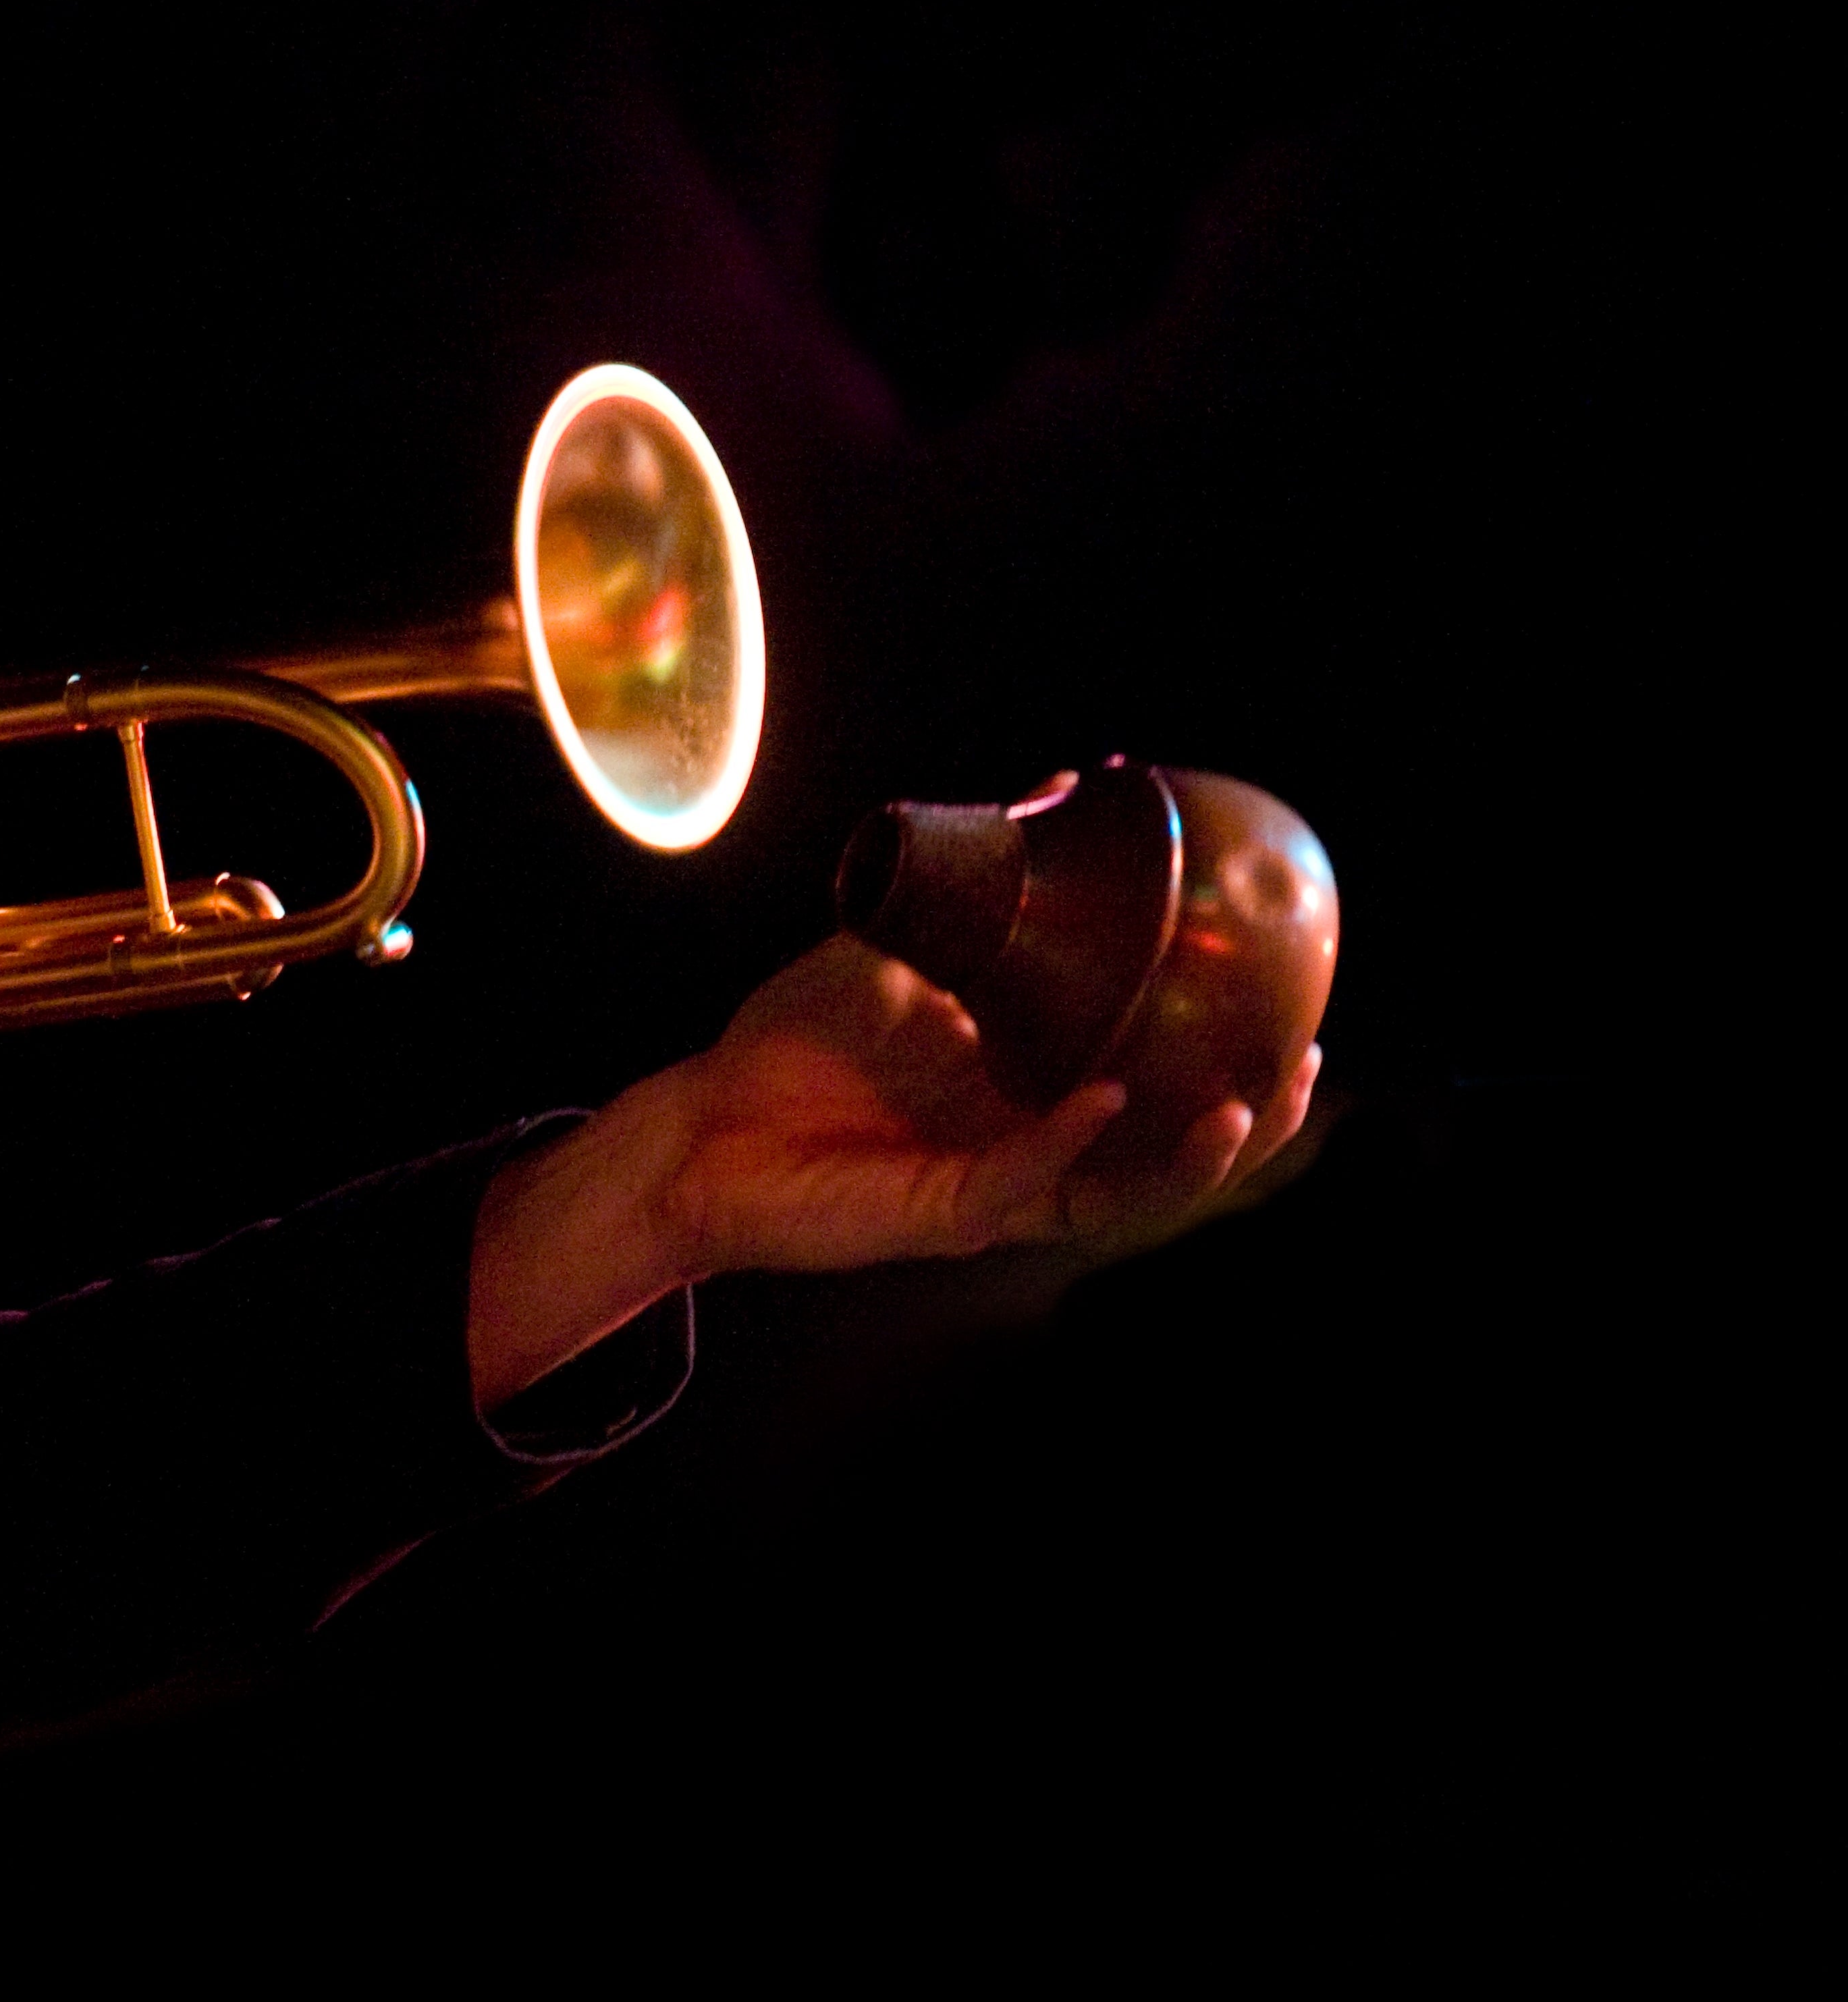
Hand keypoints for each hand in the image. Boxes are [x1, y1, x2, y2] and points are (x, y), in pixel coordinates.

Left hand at [466, 936, 1319, 1404]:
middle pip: (1164, 1153)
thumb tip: (1062, 787)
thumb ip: (981, 889)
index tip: (1298, 1014)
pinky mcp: (940, 1214)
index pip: (1156, 1090)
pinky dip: (1068, 1139)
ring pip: (1117, 1188)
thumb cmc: (793, 1045)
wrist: (698, 1122)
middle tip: (1303, 1068)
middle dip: (1246, 1124)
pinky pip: (1024, 1183)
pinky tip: (1109, 1101)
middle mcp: (1026, 1148)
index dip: (1230, 1066)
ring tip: (1246, 1107)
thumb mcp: (901, 948)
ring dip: (1187, 1155)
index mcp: (1030, 1092)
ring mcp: (990, 1188)